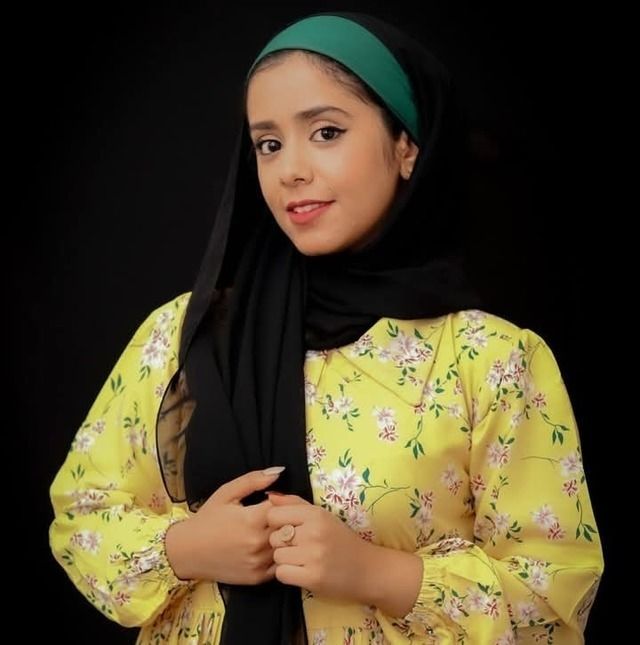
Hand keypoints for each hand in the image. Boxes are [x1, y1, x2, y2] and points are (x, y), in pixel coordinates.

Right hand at [165, 468, 283, 583]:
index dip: (285, 500)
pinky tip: (271, 546)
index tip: (277, 500)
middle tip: (282, 514)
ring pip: (288, 547)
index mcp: (252, 520)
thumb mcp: (226, 493)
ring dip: (287, 537)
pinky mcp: (257, 578)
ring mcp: (259, 562)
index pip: (284, 506)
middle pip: (290, 527)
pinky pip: (281, 564)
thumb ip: (253, 480)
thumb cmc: (207, 519)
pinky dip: (281, 555)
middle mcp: (258, 543)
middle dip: (289, 518)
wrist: (187, 552)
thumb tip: (278, 472)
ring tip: (276, 529)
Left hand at [266, 493, 372, 602]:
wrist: (367, 569)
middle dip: (281, 544)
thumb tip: (269, 497)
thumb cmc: (341, 540)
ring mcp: (313, 556)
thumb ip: (294, 503)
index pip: (274, 515)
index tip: (288, 529)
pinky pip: (281, 574)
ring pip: (277, 556)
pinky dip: (288, 575)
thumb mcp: (322, 515)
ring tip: (301, 560)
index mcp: (315, 514)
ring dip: (285, 560)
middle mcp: (313, 532)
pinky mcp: (313, 578)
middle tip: (298, 547)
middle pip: (273, 537)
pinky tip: (301, 572)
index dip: (277, 523)